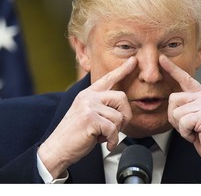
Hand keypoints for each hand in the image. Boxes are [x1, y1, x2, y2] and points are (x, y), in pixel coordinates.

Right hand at [38, 57, 136, 178]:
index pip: (108, 78)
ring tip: (103, 136)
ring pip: (119, 116)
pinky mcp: (90, 118)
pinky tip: (105, 143)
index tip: (133, 61)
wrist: (57, 149)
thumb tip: (122, 108)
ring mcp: (88, 106)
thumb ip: (101, 106)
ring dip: (116, 131)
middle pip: (121, 98)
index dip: (122, 70)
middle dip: (125, 116)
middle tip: (116, 128)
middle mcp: (88, 96)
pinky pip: (113, 129)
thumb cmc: (75, 134)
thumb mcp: (87, 114)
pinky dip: (112, 140)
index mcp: (88, 94)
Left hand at [159, 55, 200, 182]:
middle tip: (189, 127)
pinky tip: (197, 134)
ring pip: (176, 112)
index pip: (185, 78)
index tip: (161, 59)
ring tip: (195, 131)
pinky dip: (186, 133)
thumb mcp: (194, 118)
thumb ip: (186, 106)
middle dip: (175, 117)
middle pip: (173, 99)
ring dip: (181, 127)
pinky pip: (182, 122)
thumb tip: (172, 100)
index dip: (172, 69)